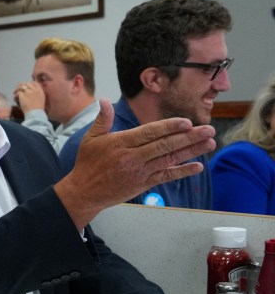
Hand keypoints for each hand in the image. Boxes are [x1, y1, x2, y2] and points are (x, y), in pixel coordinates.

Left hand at [13, 82, 44, 113]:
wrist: (35, 114)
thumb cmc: (38, 110)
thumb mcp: (41, 100)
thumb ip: (37, 94)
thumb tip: (30, 92)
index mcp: (40, 91)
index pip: (35, 83)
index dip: (29, 83)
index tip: (26, 86)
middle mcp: (35, 90)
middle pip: (27, 83)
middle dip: (22, 85)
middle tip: (18, 89)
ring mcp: (29, 92)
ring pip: (21, 87)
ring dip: (17, 89)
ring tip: (15, 93)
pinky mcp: (23, 95)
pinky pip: (18, 93)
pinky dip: (15, 96)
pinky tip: (15, 99)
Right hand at [54, 100, 215, 229]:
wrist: (83, 192)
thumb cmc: (87, 164)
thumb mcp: (90, 139)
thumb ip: (102, 120)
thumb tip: (104, 100)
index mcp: (121, 143)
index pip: (150, 133)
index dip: (170, 127)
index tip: (187, 122)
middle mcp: (132, 157)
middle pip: (165, 145)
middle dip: (189, 137)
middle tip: (208, 129)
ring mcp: (139, 172)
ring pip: (169, 159)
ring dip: (191, 151)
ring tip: (210, 143)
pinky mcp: (143, 184)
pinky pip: (165, 176)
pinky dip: (182, 172)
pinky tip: (198, 166)